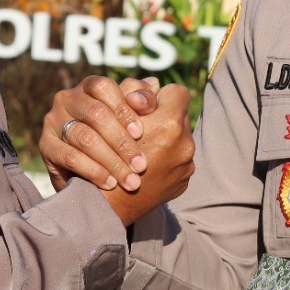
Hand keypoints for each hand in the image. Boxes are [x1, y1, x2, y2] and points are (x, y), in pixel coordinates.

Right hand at [40, 75, 161, 191]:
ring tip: (130, 180)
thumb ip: (144, 100)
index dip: (124, 109)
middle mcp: (68, 98)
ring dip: (111, 161)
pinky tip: (110, 183)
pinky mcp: (46, 145)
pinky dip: (93, 171)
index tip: (141, 133)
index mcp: (90, 86)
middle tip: (141, 165)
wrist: (88, 174)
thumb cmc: (117, 139)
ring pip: (85, 137)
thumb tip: (155, 83)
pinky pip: (70, 157)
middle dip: (122, 142)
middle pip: (96, 113)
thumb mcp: (133, 118)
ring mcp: (53, 121)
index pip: (104, 87)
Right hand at [98, 85, 194, 226]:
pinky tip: (148, 167)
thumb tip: (155, 84)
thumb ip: (136, 97)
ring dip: (165, 142)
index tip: (145, 107)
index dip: (159, 96)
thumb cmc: (102, 154)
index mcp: (169, 122)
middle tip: (143, 130)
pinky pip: (178, 162)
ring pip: (179, 140)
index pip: (176, 92)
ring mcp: (186, 165)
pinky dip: (164, 162)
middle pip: (178, 117)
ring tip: (143, 154)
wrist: (105, 204)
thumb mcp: (114, 118)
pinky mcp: (183, 182)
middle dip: (162, 120)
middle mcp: (184, 143)